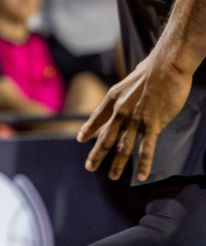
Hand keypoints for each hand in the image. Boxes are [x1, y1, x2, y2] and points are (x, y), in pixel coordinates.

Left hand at [78, 50, 194, 180]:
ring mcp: (135, 120)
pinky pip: (146, 149)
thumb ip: (125, 92)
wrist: (165, 67)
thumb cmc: (151, 70)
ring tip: (112, 177)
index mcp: (113, 99)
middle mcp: (120, 112)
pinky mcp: (153, 125)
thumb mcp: (129, 80)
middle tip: (89, 167)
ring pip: (123, 147)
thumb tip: (125, 92)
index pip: (97, 117)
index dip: (89, 129)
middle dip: (97, 154)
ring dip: (117, 164)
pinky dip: (143, 164)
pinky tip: (140, 175)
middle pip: (106, 138)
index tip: (81, 139)